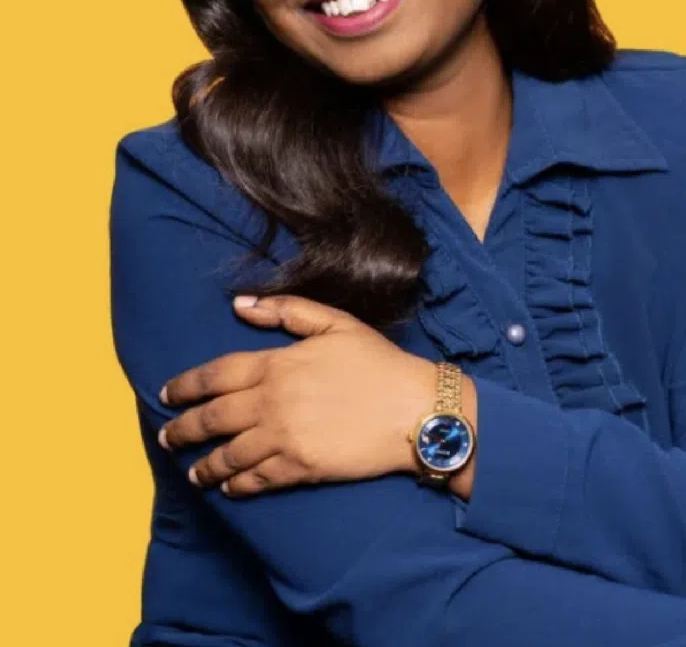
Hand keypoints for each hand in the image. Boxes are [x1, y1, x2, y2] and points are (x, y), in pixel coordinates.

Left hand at [156, 294, 439, 495]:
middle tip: (167, 436)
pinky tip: (228, 486)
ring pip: (228, 454)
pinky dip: (236, 484)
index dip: (186, 384)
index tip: (166, 393)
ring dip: (204, 464)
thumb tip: (240, 305)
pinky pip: (255, 479)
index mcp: (278, 364)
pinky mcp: (299, 468)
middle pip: (212, 417)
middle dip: (183, 428)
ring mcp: (283, 438)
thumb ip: (287, 310)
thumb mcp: (336, 323)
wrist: (413, 409)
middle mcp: (272, 403)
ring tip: (193, 470)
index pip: (216, 374)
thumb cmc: (378, 362)